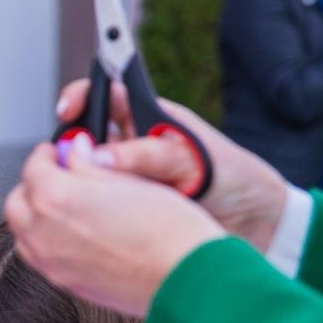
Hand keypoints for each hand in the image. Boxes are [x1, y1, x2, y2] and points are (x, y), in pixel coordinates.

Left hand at [5, 139, 225, 317]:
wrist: (186, 278)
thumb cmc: (167, 227)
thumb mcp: (129, 180)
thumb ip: (90, 165)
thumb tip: (74, 151)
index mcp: (54, 197)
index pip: (34, 166)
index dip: (49, 154)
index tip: (62, 152)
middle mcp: (42, 232)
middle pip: (18, 202)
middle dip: (35, 185)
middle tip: (62, 176)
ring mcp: (50, 263)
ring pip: (24, 233)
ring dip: (37, 216)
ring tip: (69, 207)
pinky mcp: (64, 284)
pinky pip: (40, 257)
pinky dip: (47, 241)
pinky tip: (77, 235)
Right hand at [55, 79, 288, 250]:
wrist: (254, 225)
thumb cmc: (232, 178)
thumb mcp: (195, 158)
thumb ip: (149, 155)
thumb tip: (97, 159)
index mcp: (146, 121)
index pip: (102, 97)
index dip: (80, 97)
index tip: (68, 109)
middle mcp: (127, 149)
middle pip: (80, 140)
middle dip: (68, 151)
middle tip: (72, 164)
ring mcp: (122, 181)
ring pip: (81, 177)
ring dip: (77, 186)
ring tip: (91, 197)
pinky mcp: (121, 213)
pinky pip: (92, 210)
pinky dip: (86, 215)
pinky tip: (95, 222)